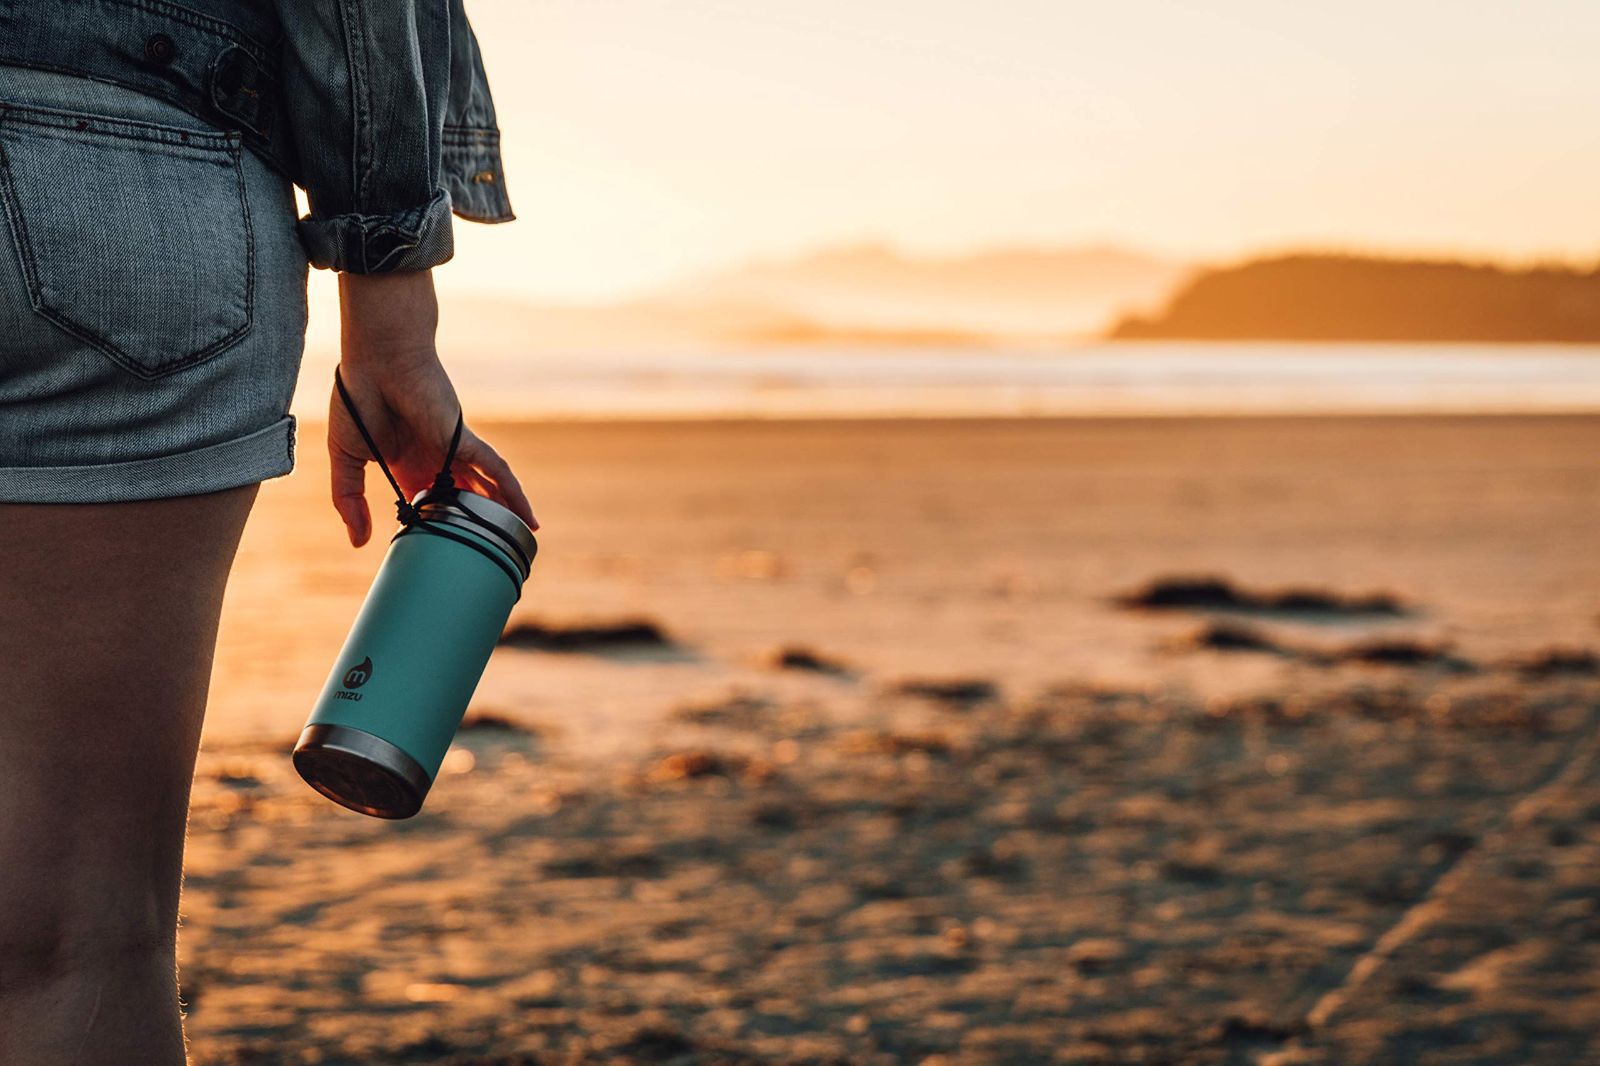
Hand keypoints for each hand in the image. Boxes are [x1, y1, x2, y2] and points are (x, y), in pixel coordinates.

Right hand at [329, 270, 537, 547]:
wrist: (376, 362)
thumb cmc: (358, 401)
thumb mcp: (347, 459)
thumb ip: (350, 500)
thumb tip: (358, 542)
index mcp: (408, 466)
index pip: (427, 505)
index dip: (433, 528)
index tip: (438, 556)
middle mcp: (435, 461)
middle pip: (462, 502)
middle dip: (473, 527)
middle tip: (487, 559)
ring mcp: (453, 451)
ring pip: (485, 491)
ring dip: (502, 516)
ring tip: (518, 545)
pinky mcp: (465, 441)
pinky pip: (498, 471)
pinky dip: (514, 493)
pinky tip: (528, 518)